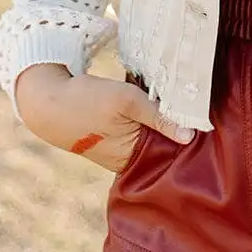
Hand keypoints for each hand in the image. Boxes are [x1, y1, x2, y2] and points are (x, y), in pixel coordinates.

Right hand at [14, 64, 194, 172]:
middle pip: (161, 141)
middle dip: (174, 123)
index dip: (185, 131)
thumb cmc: (86, 101)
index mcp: (131, 158)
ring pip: (149, 130)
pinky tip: (151, 94)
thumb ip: (159, 117)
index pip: (170, 149)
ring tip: (173, 93)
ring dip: (159, 114)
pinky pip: (136, 124)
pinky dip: (144, 111)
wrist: (47, 100)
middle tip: (192, 98)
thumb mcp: (127, 102)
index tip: (204, 115)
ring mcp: (118, 146)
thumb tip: (191, 135)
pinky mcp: (111, 134)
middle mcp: (126, 158)